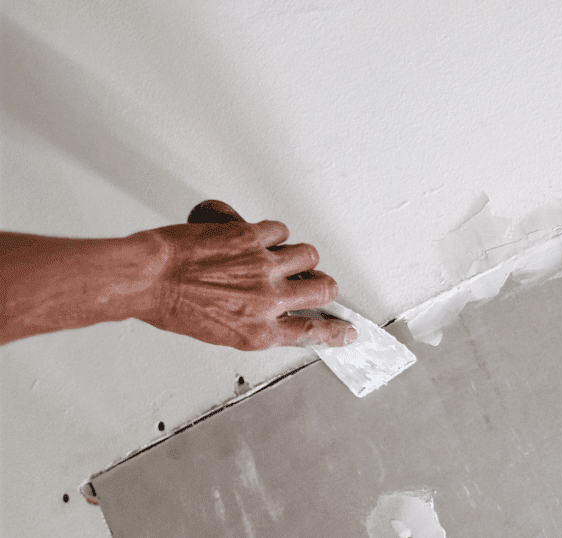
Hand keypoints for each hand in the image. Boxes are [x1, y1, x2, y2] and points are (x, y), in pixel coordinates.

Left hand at [137, 200, 355, 350]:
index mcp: (259, 331)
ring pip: (307, 254)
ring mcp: (262, 267)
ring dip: (299, 255)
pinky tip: (258, 236)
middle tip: (317, 282)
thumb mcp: (220, 332)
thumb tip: (276, 313)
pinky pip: (278, 230)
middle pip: (322, 289)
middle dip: (324, 285)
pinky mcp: (251, 237)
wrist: (147, 278)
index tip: (347, 330)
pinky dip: (272, 233)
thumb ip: (255, 323)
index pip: (311, 333)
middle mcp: (267, 300)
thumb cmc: (171, 306)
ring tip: (283, 254)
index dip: (335, 331)